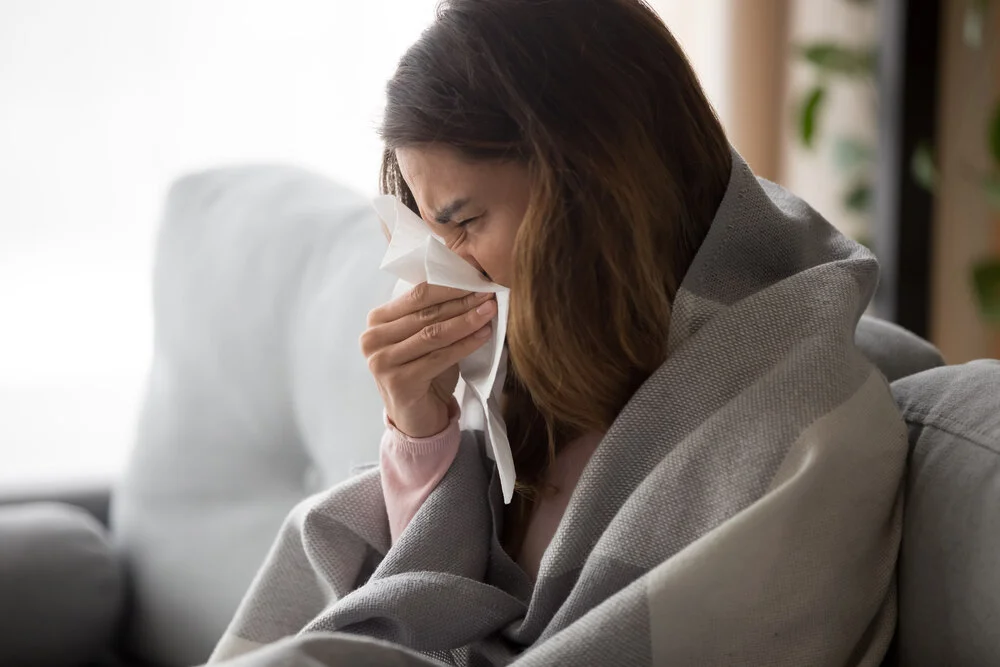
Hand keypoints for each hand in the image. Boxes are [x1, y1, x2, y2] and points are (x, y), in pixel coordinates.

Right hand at [360, 283, 495, 437]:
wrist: (417, 418)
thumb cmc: (423, 373)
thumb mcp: (423, 338)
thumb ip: (434, 313)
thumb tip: (470, 284)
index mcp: (376, 321)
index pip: (416, 295)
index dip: (449, 286)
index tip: (478, 279)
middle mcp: (372, 339)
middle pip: (425, 313)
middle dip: (461, 301)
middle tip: (489, 293)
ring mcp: (382, 362)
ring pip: (433, 334)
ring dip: (466, 321)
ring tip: (489, 311)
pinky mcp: (398, 382)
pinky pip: (439, 357)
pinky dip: (465, 345)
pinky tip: (484, 335)